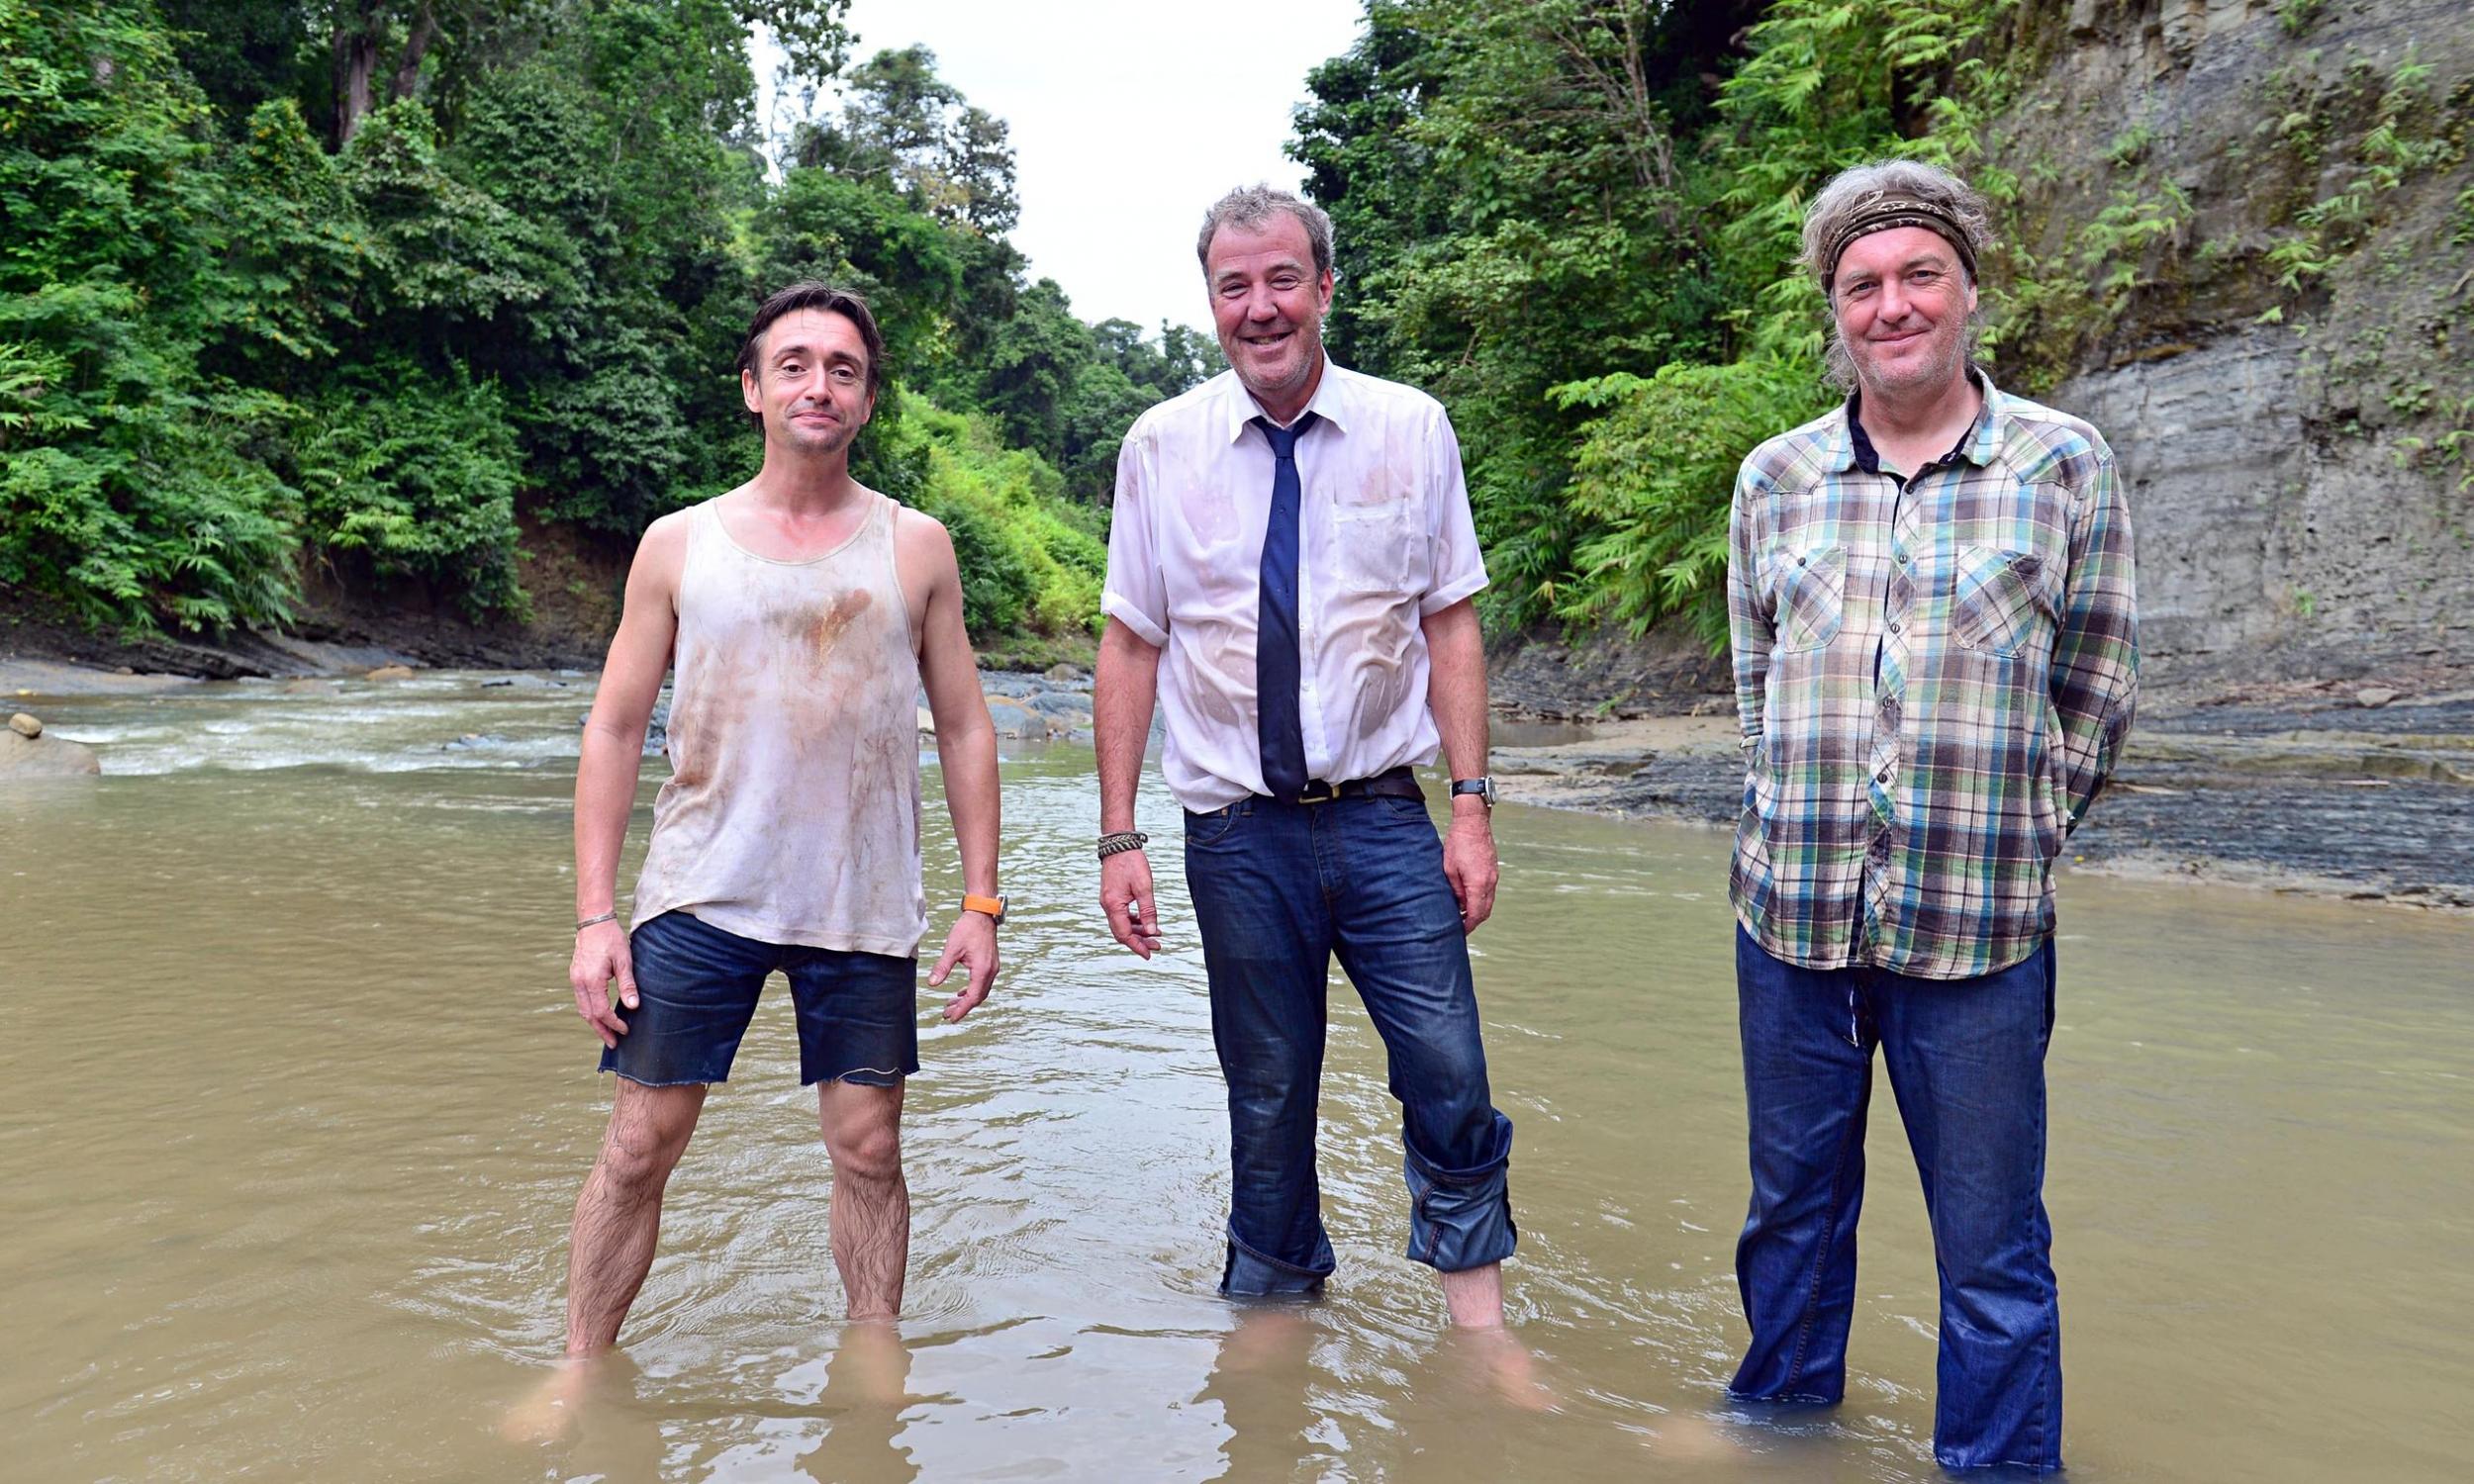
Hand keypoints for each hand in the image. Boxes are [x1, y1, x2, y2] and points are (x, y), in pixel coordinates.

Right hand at [569, 919, 635, 1048]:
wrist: (593, 921)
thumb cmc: (611, 939)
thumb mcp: (624, 961)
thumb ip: (628, 985)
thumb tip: (633, 1007)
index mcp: (591, 980)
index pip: (601, 1011)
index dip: (613, 1023)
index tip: (625, 1030)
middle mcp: (579, 982)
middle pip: (588, 1015)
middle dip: (601, 1030)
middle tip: (613, 1043)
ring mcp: (575, 979)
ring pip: (582, 1009)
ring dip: (594, 1023)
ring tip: (607, 1033)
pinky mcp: (575, 975)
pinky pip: (581, 1000)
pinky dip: (590, 1011)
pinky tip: (600, 1015)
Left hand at [929, 910, 1000, 1021]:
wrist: (982, 914)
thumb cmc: (968, 929)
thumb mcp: (952, 948)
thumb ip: (942, 967)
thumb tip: (932, 984)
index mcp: (982, 970)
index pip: (973, 997)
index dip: (962, 1010)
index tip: (951, 1018)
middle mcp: (991, 971)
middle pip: (978, 997)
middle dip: (962, 1007)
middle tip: (946, 1014)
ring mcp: (993, 968)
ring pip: (981, 991)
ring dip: (966, 999)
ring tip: (951, 1004)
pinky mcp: (991, 964)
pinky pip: (983, 983)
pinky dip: (972, 990)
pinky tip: (960, 992)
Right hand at [1101, 848, 1160, 958]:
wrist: (1119, 845)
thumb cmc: (1132, 863)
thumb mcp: (1144, 887)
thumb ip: (1148, 910)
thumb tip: (1151, 931)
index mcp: (1113, 905)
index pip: (1124, 934)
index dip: (1137, 946)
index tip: (1149, 954)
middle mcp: (1107, 906)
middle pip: (1122, 932)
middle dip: (1139, 941)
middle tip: (1157, 946)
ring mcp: (1108, 902)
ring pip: (1122, 924)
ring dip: (1138, 931)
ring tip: (1156, 935)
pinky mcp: (1112, 897)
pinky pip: (1121, 916)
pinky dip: (1134, 921)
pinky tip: (1146, 922)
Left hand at [1442, 809, 1497, 934]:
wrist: (1473, 822)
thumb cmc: (1458, 842)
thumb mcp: (1449, 869)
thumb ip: (1455, 890)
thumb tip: (1458, 905)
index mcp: (1478, 884)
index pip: (1476, 914)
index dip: (1468, 926)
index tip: (1460, 932)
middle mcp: (1490, 882)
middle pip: (1485, 911)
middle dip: (1474, 921)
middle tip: (1461, 927)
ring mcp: (1494, 876)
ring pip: (1488, 902)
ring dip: (1477, 910)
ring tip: (1462, 914)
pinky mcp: (1493, 870)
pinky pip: (1489, 891)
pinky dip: (1480, 899)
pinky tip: (1468, 898)